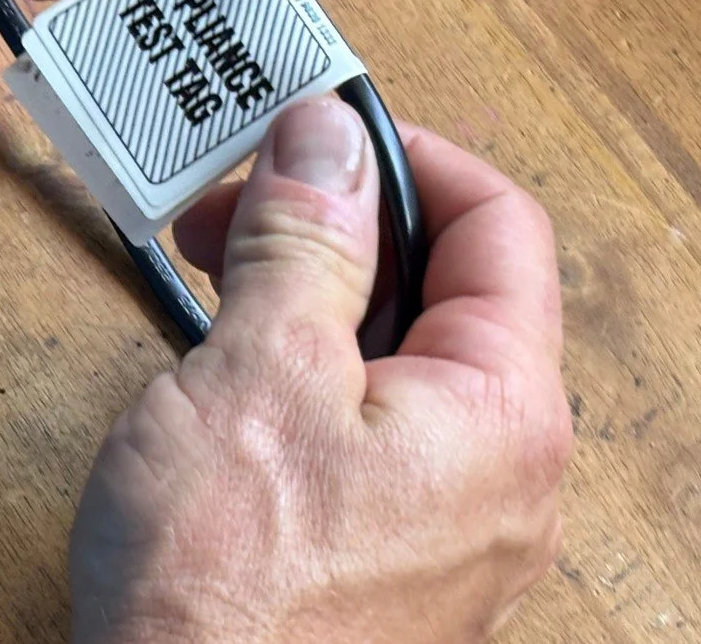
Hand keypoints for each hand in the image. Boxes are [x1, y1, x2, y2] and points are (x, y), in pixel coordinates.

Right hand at [70, 98, 571, 643]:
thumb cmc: (227, 595)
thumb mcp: (261, 373)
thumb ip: (305, 241)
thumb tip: (326, 136)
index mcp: (502, 410)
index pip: (497, 223)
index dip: (412, 158)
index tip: (326, 131)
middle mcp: (495, 461)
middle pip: (443, 281)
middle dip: (342, 220)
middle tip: (245, 197)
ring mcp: (441, 503)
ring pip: (394, 342)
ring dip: (312, 281)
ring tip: (224, 263)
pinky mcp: (382, 531)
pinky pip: (362, 403)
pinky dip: (304, 350)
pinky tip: (237, 343)